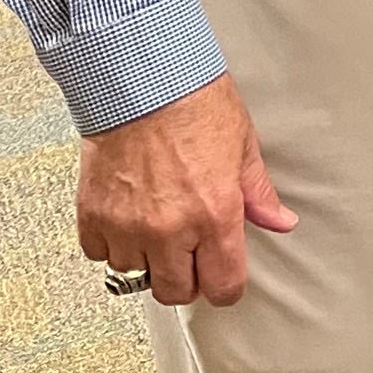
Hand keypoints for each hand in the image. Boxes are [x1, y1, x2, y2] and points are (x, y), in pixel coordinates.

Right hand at [76, 74, 296, 305]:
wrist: (142, 80)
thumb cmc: (193, 102)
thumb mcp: (242, 145)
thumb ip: (258, 193)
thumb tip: (279, 220)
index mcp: (214, 213)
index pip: (223, 286)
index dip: (226, 286)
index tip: (224, 278)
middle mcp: (170, 228)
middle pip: (176, 292)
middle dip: (187, 278)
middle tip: (191, 253)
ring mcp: (128, 226)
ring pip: (135, 277)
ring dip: (148, 261)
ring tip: (158, 228)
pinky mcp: (93, 217)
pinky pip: (100, 255)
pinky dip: (113, 244)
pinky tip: (128, 219)